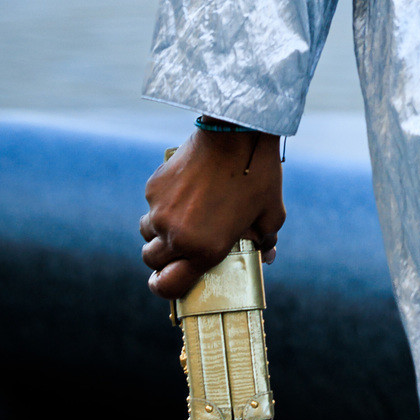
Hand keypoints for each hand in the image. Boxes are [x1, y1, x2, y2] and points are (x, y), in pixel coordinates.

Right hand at [140, 129, 286, 298]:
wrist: (236, 130)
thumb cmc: (258, 173)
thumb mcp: (271, 213)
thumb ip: (266, 240)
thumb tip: (265, 255)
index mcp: (204, 250)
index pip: (168, 287)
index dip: (165, 289)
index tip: (166, 283)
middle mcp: (177, 236)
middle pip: (152, 261)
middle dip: (162, 259)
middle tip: (179, 247)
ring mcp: (160, 211)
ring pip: (148, 233)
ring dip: (159, 232)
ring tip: (181, 218)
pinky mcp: (154, 188)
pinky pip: (152, 205)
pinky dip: (162, 205)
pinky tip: (184, 191)